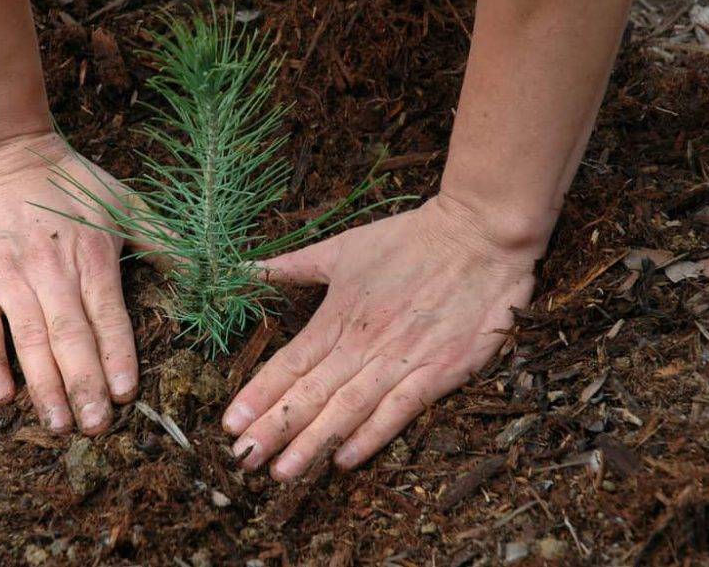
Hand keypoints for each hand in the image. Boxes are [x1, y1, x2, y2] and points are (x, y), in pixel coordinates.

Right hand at [0, 131, 136, 434]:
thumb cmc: (67, 178)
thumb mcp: (122, 201)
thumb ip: (163, 239)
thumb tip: (209, 269)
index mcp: (91, 254)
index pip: (108, 315)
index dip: (117, 355)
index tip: (126, 394)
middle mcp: (50, 269)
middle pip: (70, 336)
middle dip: (84, 385)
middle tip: (96, 428)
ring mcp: (8, 276)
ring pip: (28, 340)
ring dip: (44, 385)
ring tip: (59, 425)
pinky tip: (3, 396)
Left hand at [222, 194, 538, 478]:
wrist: (479, 235)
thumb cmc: (409, 240)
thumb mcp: (343, 247)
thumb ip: (293, 265)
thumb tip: (245, 269)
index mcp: (338, 315)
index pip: (289, 364)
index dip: (258, 396)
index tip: (229, 424)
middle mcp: (363, 343)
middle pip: (310, 394)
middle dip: (274, 429)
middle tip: (243, 460)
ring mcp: (401, 360)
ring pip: (347, 409)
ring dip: (312, 443)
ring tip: (282, 472)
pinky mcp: (440, 372)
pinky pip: (399, 412)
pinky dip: (371, 437)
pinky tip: (344, 461)